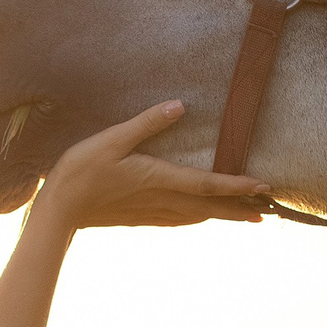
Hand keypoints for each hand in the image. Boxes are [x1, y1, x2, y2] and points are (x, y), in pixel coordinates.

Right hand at [29, 101, 270, 231]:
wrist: (58, 211)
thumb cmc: (82, 171)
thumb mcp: (113, 139)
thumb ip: (147, 123)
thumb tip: (180, 106)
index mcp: (159, 179)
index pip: (208, 184)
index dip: (238, 185)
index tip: (265, 188)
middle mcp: (161, 200)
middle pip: (209, 207)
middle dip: (239, 208)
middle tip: (268, 213)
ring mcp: (151, 212)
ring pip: (196, 216)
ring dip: (223, 216)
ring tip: (245, 217)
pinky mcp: (140, 219)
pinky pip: (178, 220)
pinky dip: (197, 218)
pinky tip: (199, 218)